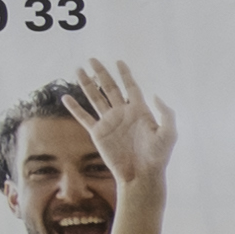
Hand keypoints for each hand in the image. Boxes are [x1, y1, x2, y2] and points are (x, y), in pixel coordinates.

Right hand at [71, 58, 176, 191]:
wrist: (141, 174)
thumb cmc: (158, 156)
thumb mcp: (169, 133)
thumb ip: (166, 113)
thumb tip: (155, 95)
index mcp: (139, 110)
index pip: (130, 87)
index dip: (125, 74)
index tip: (119, 61)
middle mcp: (122, 113)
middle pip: (109, 88)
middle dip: (101, 73)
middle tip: (92, 59)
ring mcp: (109, 122)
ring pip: (95, 98)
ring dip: (87, 84)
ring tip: (78, 70)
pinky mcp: (98, 133)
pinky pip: (84, 118)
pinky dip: (75, 108)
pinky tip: (66, 97)